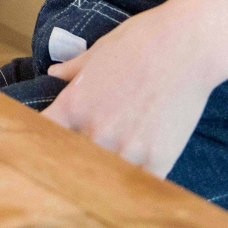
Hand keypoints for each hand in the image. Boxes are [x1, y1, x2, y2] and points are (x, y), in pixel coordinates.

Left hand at [40, 0, 227, 174]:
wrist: (188, 44)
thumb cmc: (141, 40)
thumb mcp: (98, 51)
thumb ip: (73, 71)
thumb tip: (52, 73)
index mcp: (74, 105)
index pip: (41, 138)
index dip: (38, 144)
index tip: (40, 148)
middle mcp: (95, 130)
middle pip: (70, 164)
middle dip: (72, 164)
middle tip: (77, 166)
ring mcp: (126, 149)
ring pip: (103, 179)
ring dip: (103, 177)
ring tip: (106, 176)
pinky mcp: (157, 160)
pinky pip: (138, 187)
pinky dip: (134, 187)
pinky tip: (133, 184)